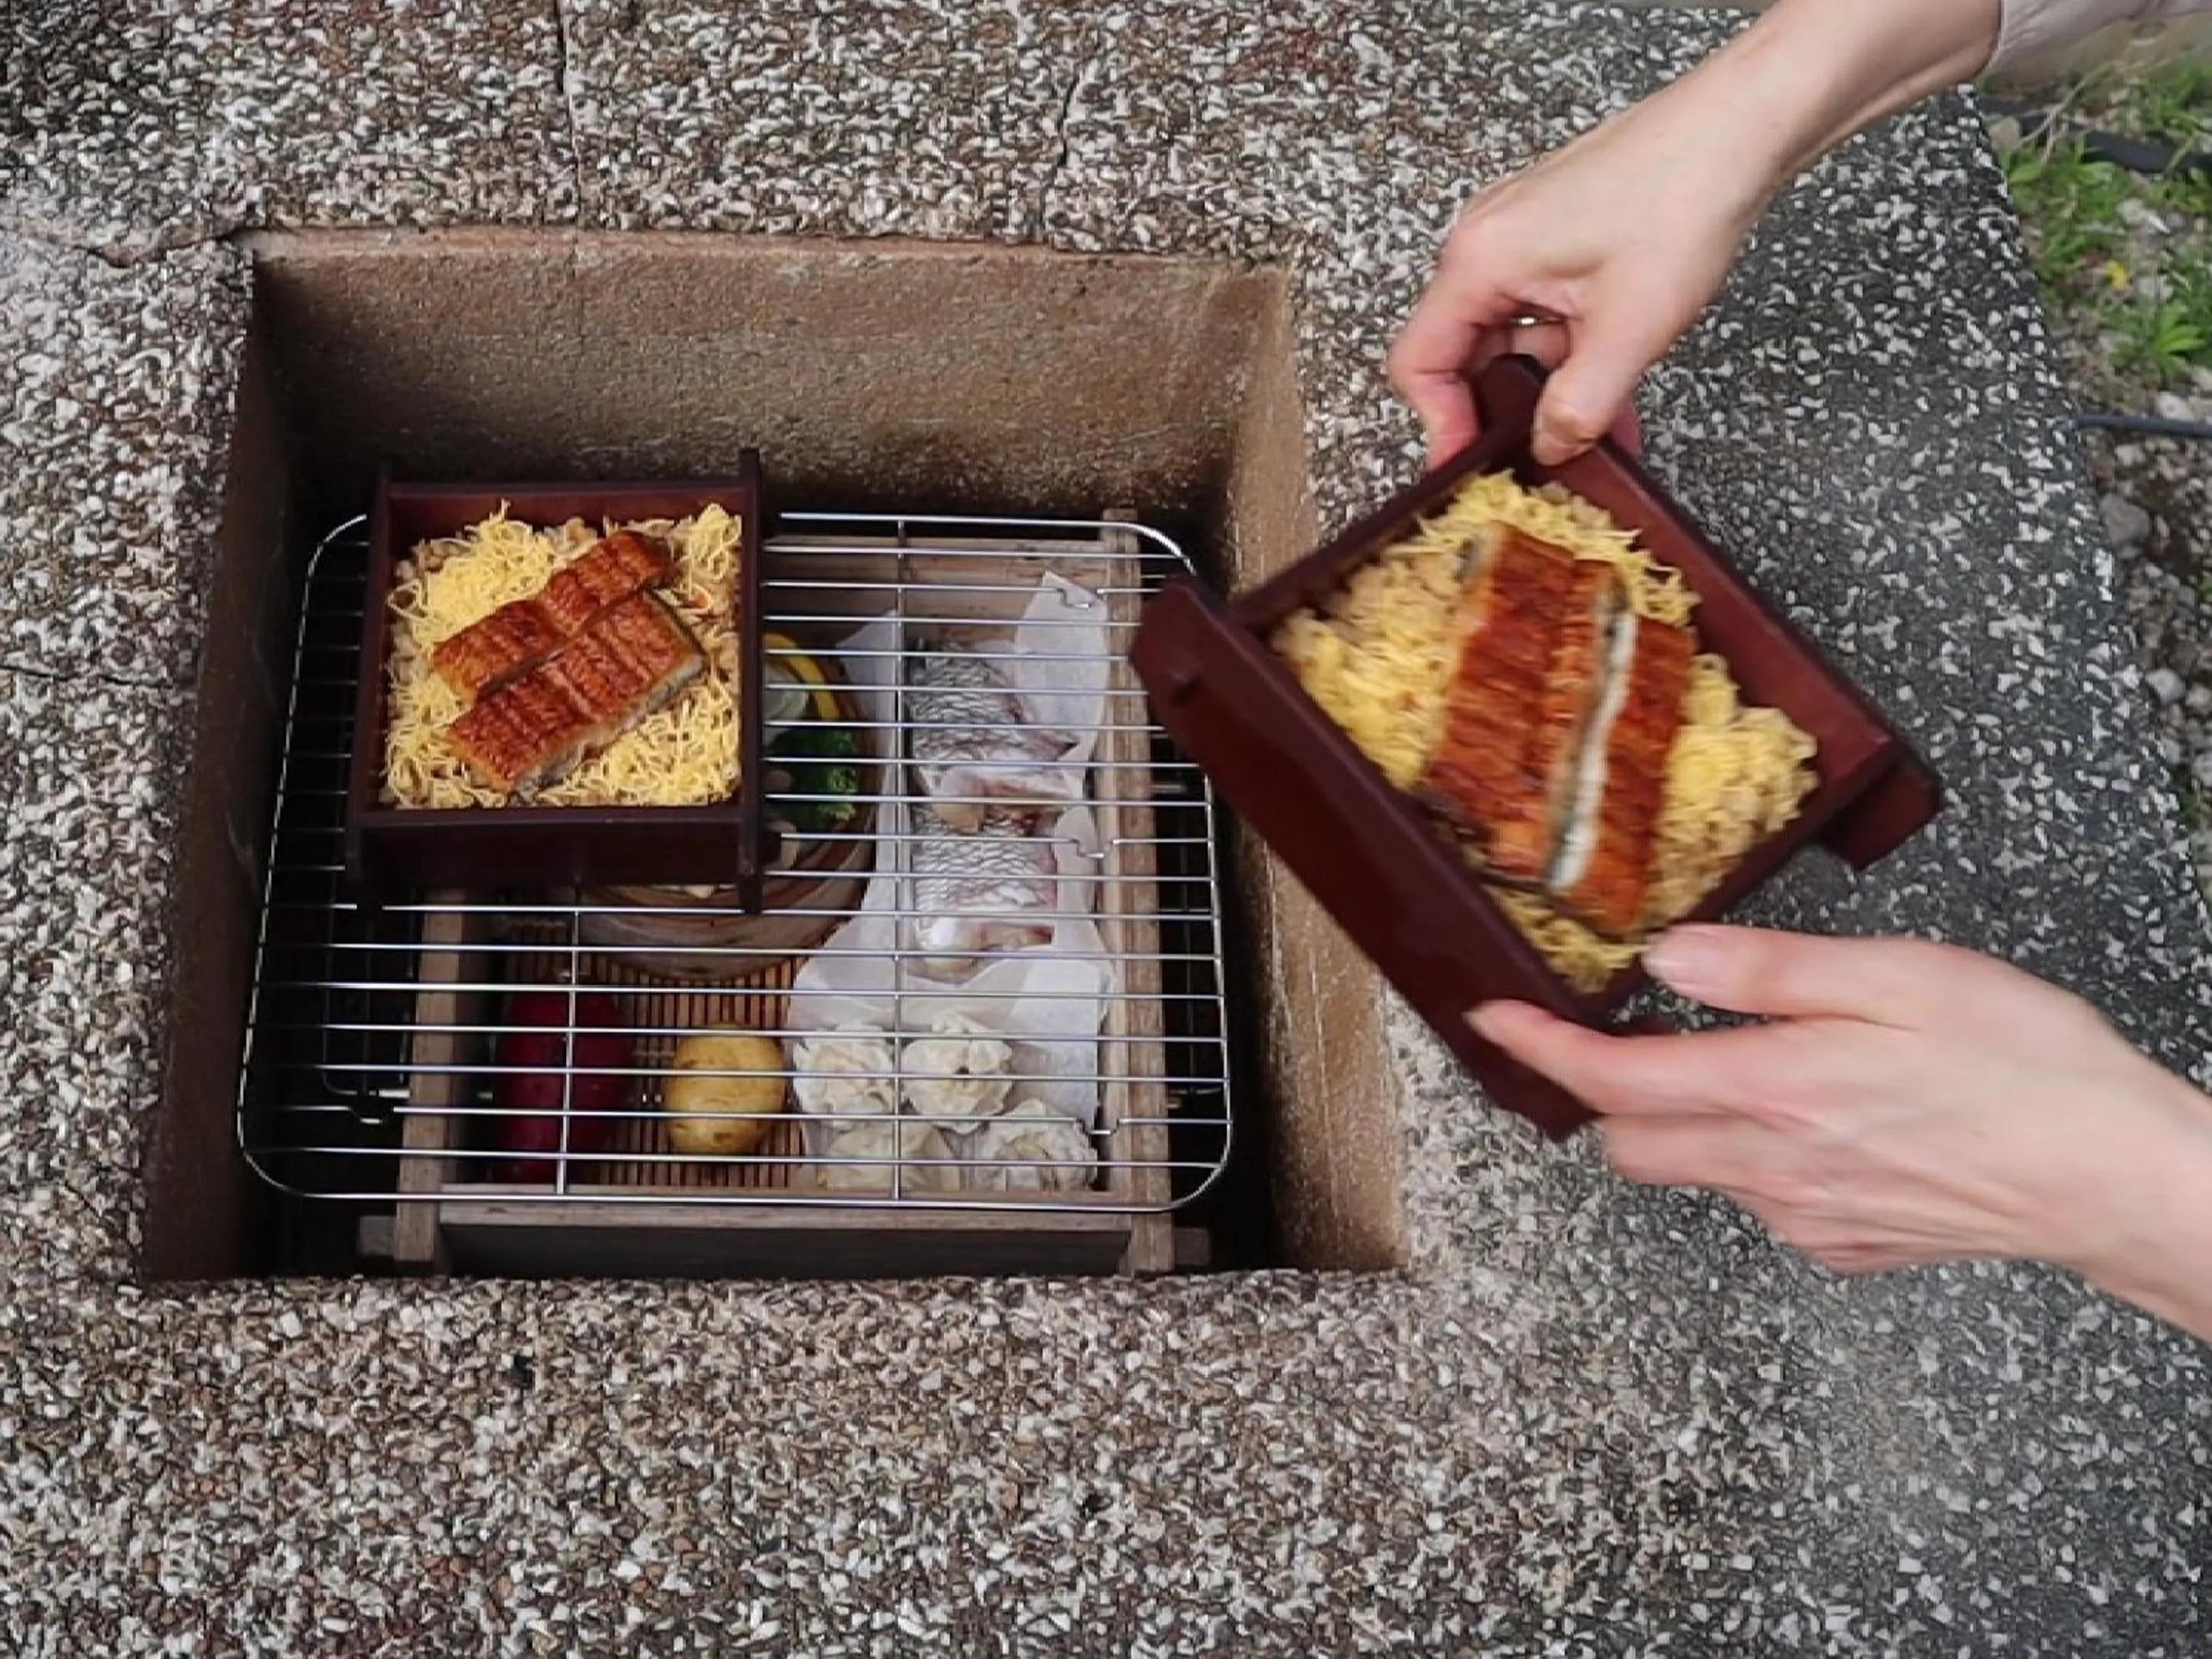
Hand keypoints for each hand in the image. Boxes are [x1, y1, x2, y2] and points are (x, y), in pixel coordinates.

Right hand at [1387, 81, 1773, 469]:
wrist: (1738, 128)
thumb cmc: (1682, 197)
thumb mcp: (1629, 330)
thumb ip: (1579, 406)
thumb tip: (1549, 449)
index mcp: (1479, 260)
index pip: (1418, 364)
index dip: (1441, 425)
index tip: (1476, 465)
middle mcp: (1484, 242)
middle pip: (1460, 353)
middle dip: (1504, 408)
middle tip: (1543, 452)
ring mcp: (1517, 234)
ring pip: (1507, 336)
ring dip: (1545, 382)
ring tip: (1597, 419)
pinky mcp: (1552, 233)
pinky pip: (1538, 309)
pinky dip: (1567, 349)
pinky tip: (1610, 378)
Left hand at [1467, 927, 2211, 1294]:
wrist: (2120, 1179)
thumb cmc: (2027, 1067)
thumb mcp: (1898, 978)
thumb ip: (1770, 969)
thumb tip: (1668, 955)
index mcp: (1774, 1091)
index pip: (1613, 1081)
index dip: (1538, 1049)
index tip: (1491, 1018)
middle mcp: (1773, 1169)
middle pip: (1629, 1146)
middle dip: (1600, 1093)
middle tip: (1609, 1032)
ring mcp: (1807, 1218)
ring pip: (1696, 1173)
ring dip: (1685, 1121)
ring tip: (1747, 1059)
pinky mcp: (1847, 1245)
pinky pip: (1763, 1200)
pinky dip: (1758, 1155)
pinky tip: (1826, 1116)